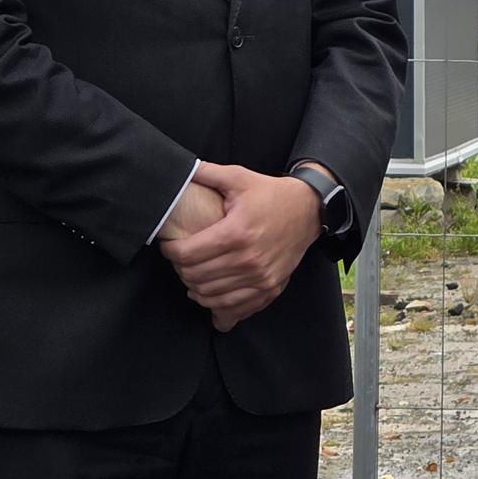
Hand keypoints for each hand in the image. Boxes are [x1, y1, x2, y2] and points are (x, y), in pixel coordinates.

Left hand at [158, 161, 321, 331]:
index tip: (169, 245)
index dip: (170, 251)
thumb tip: (184, 170)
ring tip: (193, 275)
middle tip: (182, 259)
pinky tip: (211, 295)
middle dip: (180, 269)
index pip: (187, 255)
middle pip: (195, 277)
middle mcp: (248, 259)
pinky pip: (236, 308)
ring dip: (195, 288)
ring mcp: (261, 277)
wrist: (308, 209)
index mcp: (236, 232)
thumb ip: (208, 173)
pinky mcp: (271, 287)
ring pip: (211, 296)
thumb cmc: (271, 193)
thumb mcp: (240, 177)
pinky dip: (218, 307)